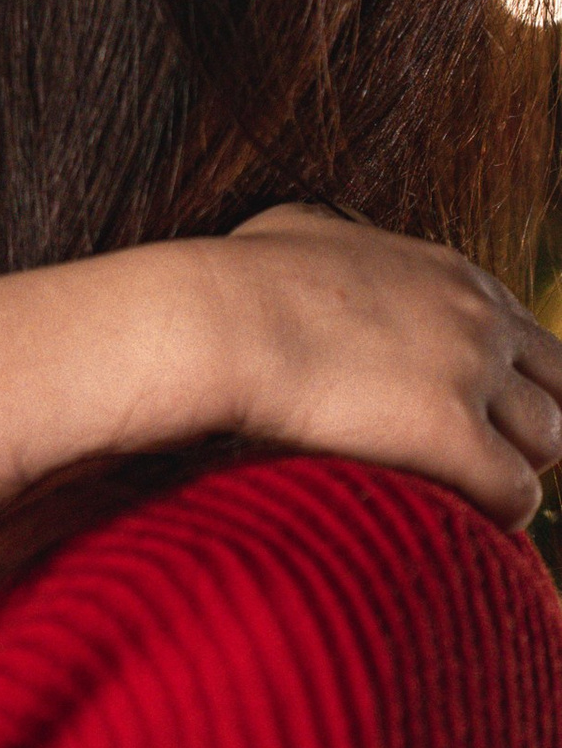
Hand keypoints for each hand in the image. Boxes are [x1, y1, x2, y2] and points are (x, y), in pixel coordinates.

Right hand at [213, 204, 561, 529]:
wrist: (219, 321)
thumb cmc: (239, 278)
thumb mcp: (300, 230)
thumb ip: (338, 239)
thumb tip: (315, 240)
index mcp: (453, 275)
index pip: (531, 338)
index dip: (510, 381)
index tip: (478, 409)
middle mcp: (478, 321)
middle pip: (559, 387)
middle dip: (531, 424)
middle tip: (486, 454)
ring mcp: (471, 376)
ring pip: (548, 441)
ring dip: (514, 467)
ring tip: (469, 491)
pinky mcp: (453, 436)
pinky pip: (517, 493)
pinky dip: (501, 511)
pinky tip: (467, 517)